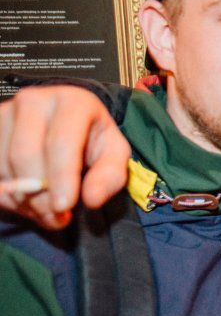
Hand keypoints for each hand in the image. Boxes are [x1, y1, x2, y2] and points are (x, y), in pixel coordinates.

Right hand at [0, 86, 129, 228]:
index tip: (64, 206)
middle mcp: (34, 101)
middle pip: (25, 154)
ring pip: (4, 164)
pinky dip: (7, 193)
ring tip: (46, 208)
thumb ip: (109, 176)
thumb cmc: (93, 140)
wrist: (67, 124)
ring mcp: (6, 112)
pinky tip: (27, 199)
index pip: (61, 142)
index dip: (61, 177)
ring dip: (22, 197)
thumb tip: (92, 199)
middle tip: (56, 214)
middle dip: (39, 193)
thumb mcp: (114, 155)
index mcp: (72, 102)